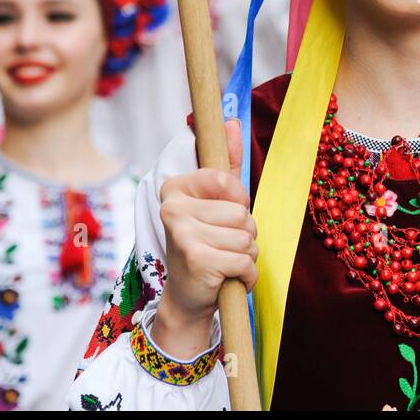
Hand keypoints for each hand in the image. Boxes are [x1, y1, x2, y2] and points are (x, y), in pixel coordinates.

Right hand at [152, 119, 255, 357]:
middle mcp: (173, 209)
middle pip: (242, 213)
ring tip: (225, 262)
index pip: (227, 181)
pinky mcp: (198, 260)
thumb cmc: (206, 244)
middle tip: (223, 247)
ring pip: (246, 237)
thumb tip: (232, 121)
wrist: (188, 297)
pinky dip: (246, 276)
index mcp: (175, 189)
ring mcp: (183, 234)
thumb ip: (226, 164)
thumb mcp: (215, 203)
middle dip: (245, 234)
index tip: (222, 217)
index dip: (238, 202)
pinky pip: (246, 261)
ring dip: (246, 255)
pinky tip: (228, 280)